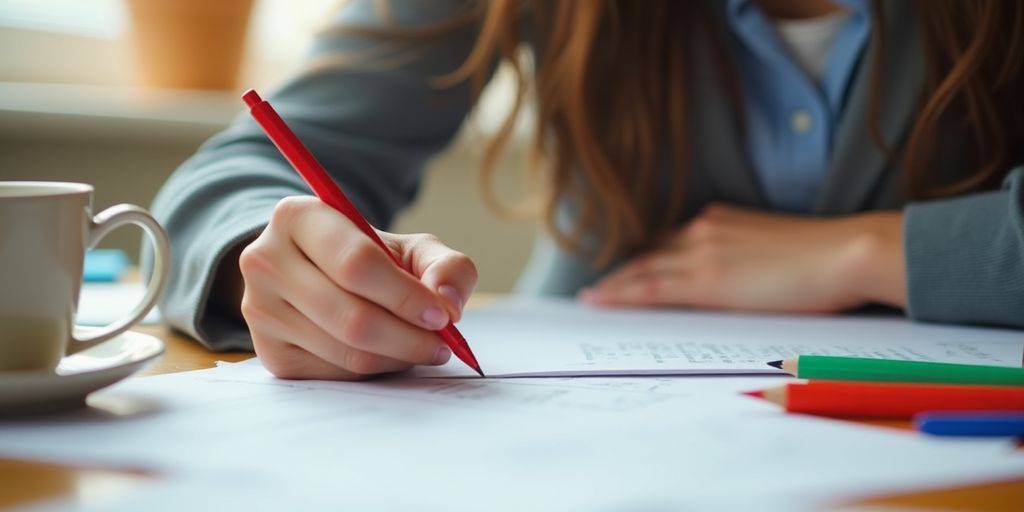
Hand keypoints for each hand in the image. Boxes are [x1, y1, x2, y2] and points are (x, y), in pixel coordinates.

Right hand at [238, 196, 476, 379]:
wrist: (321, 276)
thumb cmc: (371, 259)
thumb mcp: (412, 249)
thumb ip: (445, 266)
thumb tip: (448, 303)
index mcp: (297, 217)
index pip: (357, 264)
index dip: (406, 296)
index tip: (442, 315)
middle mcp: (265, 261)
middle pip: (351, 316)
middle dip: (409, 337)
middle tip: (441, 344)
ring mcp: (260, 310)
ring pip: (345, 351)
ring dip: (396, 357)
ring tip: (420, 347)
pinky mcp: (270, 353)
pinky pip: (335, 373)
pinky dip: (373, 369)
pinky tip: (386, 352)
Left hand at [580, 204, 905, 312]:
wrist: (848, 251)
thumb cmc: (826, 258)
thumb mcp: (775, 249)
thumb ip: (746, 258)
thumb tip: (736, 279)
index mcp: (720, 220)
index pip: (669, 242)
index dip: (644, 258)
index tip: (625, 270)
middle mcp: (703, 230)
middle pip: (649, 254)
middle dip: (622, 272)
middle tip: (596, 289)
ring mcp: (702, 252)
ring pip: (643, 270)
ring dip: (615, 285)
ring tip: (591, 300)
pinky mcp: (707, 279)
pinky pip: (651, 288)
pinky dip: (622, 294)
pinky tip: (600, 300)